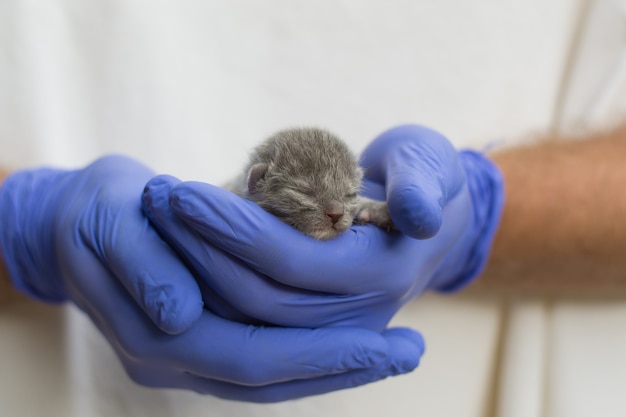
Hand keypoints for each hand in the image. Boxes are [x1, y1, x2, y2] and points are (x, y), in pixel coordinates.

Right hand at [0, 155, 423, 401]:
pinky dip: (311, 354)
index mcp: (153, 338)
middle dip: (344, 365)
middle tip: (411, 351)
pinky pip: (267, 357)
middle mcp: (176, 362)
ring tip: (399, 351)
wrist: (84, 216)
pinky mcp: (207, 336)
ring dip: (337, 365)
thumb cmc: (99, 210)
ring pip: (276, 376)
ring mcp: (192, 355)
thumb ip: (142, 266)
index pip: (251, 358)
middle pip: (273, 377)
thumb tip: (182, 314)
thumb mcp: (109, 220)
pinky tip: (352, 341)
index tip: (385, 343)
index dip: (320, 355)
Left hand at [142, 124, 503, 332]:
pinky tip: (173, 247)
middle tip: (156, 196)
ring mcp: (329, 326)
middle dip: (200, 246)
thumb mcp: (431, 165)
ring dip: (193, 265)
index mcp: (380, 272)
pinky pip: (245, 315)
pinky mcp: (308, 322)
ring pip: (243, 313)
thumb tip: (418, 216)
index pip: (292, 264)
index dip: (235, 231)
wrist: (421, 215)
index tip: (183, 192)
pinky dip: (207, 284)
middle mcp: (354, 313)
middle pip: (257, 296)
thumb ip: (425, 185)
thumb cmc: (421, 176)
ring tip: (156, 215)